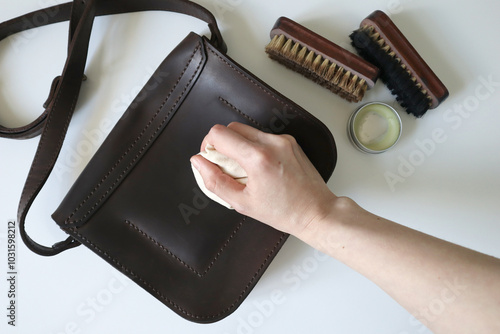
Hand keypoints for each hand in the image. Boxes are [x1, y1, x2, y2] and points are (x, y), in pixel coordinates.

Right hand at [190, 122, 336, 235]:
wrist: (316, 212)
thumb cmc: (283, 212)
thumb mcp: (242, 203)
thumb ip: (215, 181)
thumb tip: (198, 162)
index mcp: (257, 158)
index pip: (219, 134)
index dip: (208, 144)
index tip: (210, 158)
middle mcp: (271, 143)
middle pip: (232, 127)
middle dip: (222, 143)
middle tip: (224, 164)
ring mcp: (283, 140)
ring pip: (248, 130)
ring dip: (239, 144)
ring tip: (244, 168)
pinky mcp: (290, 142)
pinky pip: (263, 136)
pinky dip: (255, 147)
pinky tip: (260, 167)